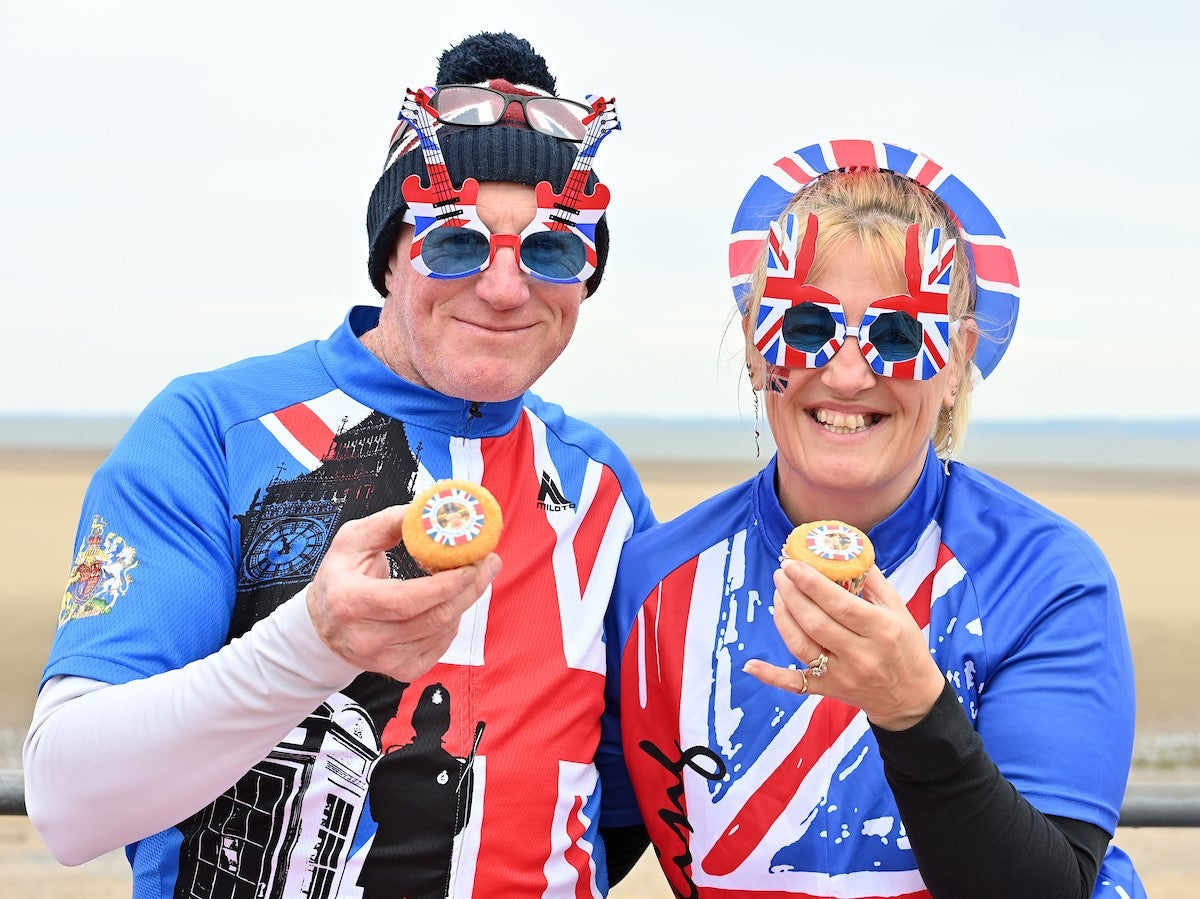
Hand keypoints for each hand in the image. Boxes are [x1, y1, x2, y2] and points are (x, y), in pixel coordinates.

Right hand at [306, 505, 499, 681]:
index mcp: (350, 601)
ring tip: (472, 578)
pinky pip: (439, 648)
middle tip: (489, 563)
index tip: (470, 564)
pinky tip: (449, 605)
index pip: (406, 599)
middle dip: (469, 589)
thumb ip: (390, 522)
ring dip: (464, 603)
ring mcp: (383, 659)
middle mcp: (365, 637)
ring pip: (441, 632)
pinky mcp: (399, 671)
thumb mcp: (352, 540)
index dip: (444, 585)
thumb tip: (428, 511)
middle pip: (432, 617)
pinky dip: (452, 624)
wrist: (322, 624)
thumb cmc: (340, 577)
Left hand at [744, 560, 943, 730]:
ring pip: (801, 646)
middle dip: (792, 594)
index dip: (811, 583)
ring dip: (783, 618)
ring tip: (778, 594)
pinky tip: (750, 664)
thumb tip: (845, 549)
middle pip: (815, 622)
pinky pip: (796, 685)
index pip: (840, 604)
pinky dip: (771, 676)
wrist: (910, 697)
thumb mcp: (898, 609)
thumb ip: (872, 580)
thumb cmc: (905, 646)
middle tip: (781, 573)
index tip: (793, 564)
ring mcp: (842, 676)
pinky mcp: (829, 691)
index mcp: (880, 629)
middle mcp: (860, 655)